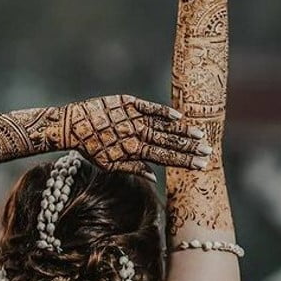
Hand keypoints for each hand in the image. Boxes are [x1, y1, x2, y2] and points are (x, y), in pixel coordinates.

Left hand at [62, 95, 211, 179]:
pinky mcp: (127, 103)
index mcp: (133, 151)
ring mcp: (133, 118)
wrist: (72, 125)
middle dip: (189, 149)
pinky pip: (149, 108)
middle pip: (168, 143)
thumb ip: (133, 169)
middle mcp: (135, 135)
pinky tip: (178, 117)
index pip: (164, 157)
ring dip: (181, 132)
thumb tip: (153, 177)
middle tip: (208, 151)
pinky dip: (163, 112)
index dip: (183, 161)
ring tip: (200, 136)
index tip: (201, 165)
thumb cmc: (90, 148)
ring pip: (162, 126)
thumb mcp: (109, 165)